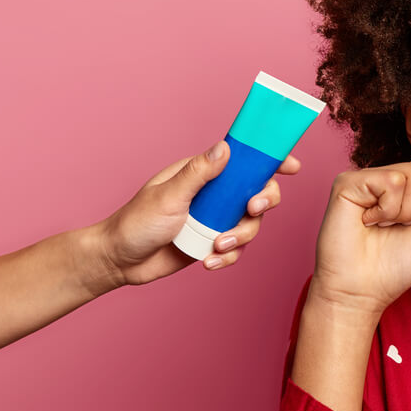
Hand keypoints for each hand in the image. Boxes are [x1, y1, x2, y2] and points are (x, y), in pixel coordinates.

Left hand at [94, 141, 300, 287]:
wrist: (119, 262)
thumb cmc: (135, 222)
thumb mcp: (168, 195)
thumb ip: (199, 173)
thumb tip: (225, 148)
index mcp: (202, 174)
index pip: (241, 160)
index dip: (268, 160)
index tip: (290, 165)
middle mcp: (213, 195)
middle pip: (257, 192)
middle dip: (263, 202)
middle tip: (252, 208)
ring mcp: (214, 220)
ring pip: (251, 224)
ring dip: (240, 237)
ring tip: (217, 246)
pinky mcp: (212, 243)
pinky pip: (236, 250)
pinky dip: (228, 257)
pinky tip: (208, 261)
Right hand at [307, 146, 410, 316]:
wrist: (363, 290)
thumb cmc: (397, 265)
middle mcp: (394, 175)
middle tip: (408, 225)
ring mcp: (371, 176)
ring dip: (408, 212)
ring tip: (387, 226)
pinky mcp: (349, 181)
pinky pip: (391, 181)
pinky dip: (387, 209)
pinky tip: (370, 222)